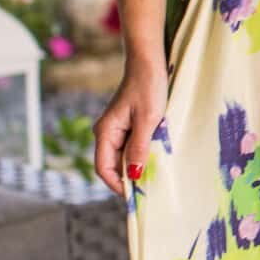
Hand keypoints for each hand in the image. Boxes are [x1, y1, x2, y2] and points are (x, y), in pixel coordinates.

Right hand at [94, 58, 168, 196]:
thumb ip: (139, 147)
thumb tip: (134, 175)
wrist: (149, 63)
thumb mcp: (148, 119)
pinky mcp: (128, 125)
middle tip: (150, 189)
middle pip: (113, 165)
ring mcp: (117, 129)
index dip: (117, 185)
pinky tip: (157, 158)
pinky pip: (131, 147)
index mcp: (105, 132)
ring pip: (123, 157)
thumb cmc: (148, 87)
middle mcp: (107, 133)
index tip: (135, 196)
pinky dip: (142, 155)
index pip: (103, 168)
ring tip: (155, 175)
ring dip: (136, 166)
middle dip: (128, 178)